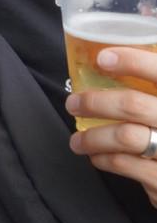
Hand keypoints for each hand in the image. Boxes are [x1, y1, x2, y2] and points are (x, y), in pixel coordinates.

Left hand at [67, 46, 156, 208]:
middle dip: (95, 103)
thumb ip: (148, 85)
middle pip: (133, 104)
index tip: (103, 58)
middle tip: (73, 104)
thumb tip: (109, 58)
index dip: (132, 61)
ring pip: (125, 136)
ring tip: (77, 140)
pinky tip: (96, 156)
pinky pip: (124, 164)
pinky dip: (103, 158)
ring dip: (92, 137)